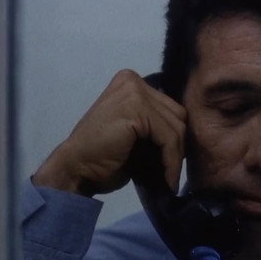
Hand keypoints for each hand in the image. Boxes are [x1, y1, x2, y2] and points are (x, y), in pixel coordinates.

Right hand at [32, 69, 186, 195]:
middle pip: (177, 115)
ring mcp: (134, 92)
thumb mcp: (134, 134)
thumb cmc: (101, 157)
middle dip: (178, 148)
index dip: (175, 138)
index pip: (171, 109)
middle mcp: (133, 80)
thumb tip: (185, 136)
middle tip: (171, 172)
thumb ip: (155, 125)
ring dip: (175, 158)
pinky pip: (168, 138)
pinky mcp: (136, 109)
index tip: (173, 162)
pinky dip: (170, 161)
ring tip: (168, 179)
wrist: (75, 168)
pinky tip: (165, 178)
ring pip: (176, 127)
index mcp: (131, 83)